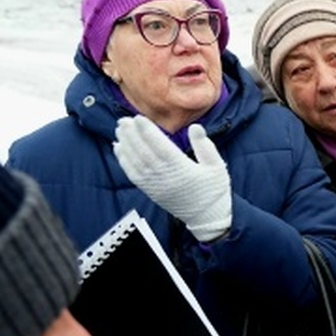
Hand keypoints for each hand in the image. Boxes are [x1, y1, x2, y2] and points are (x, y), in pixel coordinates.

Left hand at [113, 115, 231, 241]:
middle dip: (132, 135)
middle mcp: (165, 176)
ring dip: (126, 145)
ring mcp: (155, 185)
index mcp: (182, 168)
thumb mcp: (216, 166)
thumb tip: (195, 127)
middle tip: (123, 120)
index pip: (160, 146)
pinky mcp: (150, 191)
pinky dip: (123, 160)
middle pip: (143, 152)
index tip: (138, 118)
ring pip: (135, 162)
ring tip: (119, 130)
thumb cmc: (214, 190)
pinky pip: (132, 174)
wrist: (207, 217)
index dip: (148, 132)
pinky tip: (119, 148)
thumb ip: (205, 146)